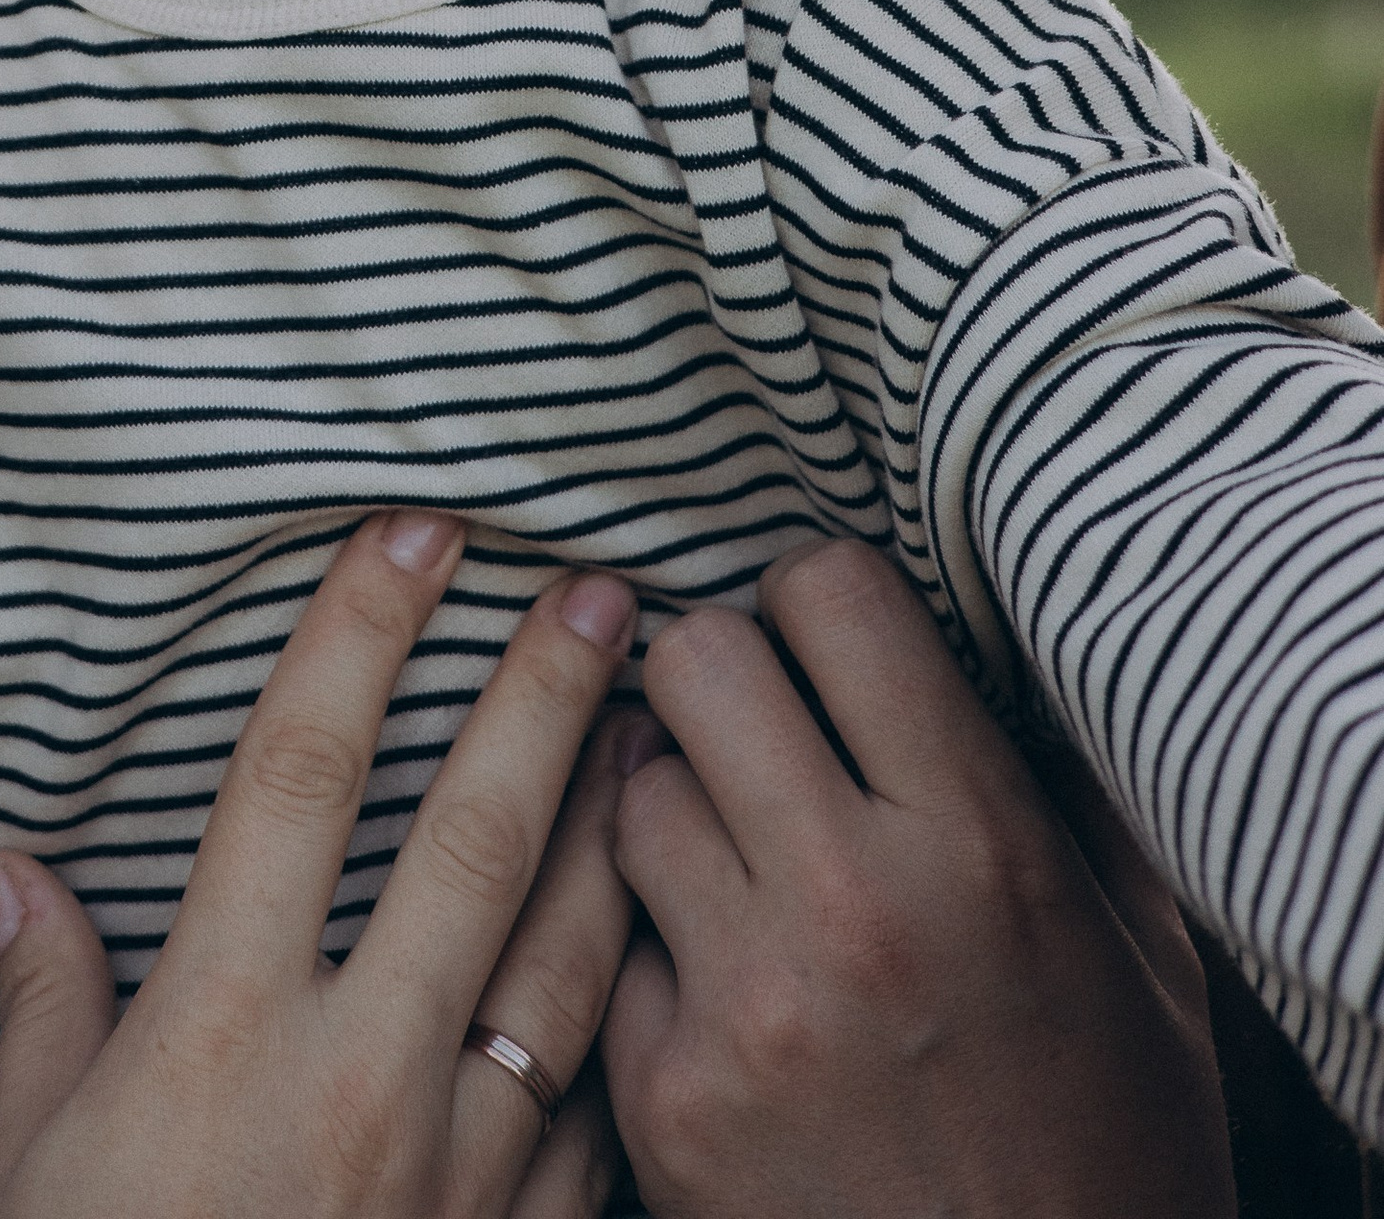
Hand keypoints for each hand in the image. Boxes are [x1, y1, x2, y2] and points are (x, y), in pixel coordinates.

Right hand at [0, 515, 643, 1218]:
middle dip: (542, 697)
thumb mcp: (25, 1173)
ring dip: (619, 828)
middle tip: (603, 585)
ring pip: (572, 960)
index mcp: (220, 1031)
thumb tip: (6, 869)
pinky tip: (659, 943)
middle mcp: (354, 1080)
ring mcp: (458, 1180)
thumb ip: (42, 1007)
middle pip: (472, 840)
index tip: (411, 530)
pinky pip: (600, 1113)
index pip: (299, 777)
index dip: (358, 635)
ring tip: (666, 725)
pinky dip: (633, 1011)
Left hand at [604, 538, 1235, 1218]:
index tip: (823, 645)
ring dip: (668, 802)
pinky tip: (708, 979)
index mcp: (976, 842)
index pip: (828, 591)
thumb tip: (983, 646)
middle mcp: (849, 905)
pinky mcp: (665, 1099)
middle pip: (696, 659)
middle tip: (751, 732)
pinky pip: (606, 939)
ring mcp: (744, 1004)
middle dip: (721, 679)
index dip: (815, 600)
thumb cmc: (1111, 1152)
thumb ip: (1058, 785)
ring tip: (724, 853)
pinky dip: (646, 945)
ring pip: (627, 787)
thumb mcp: (1137, 955)